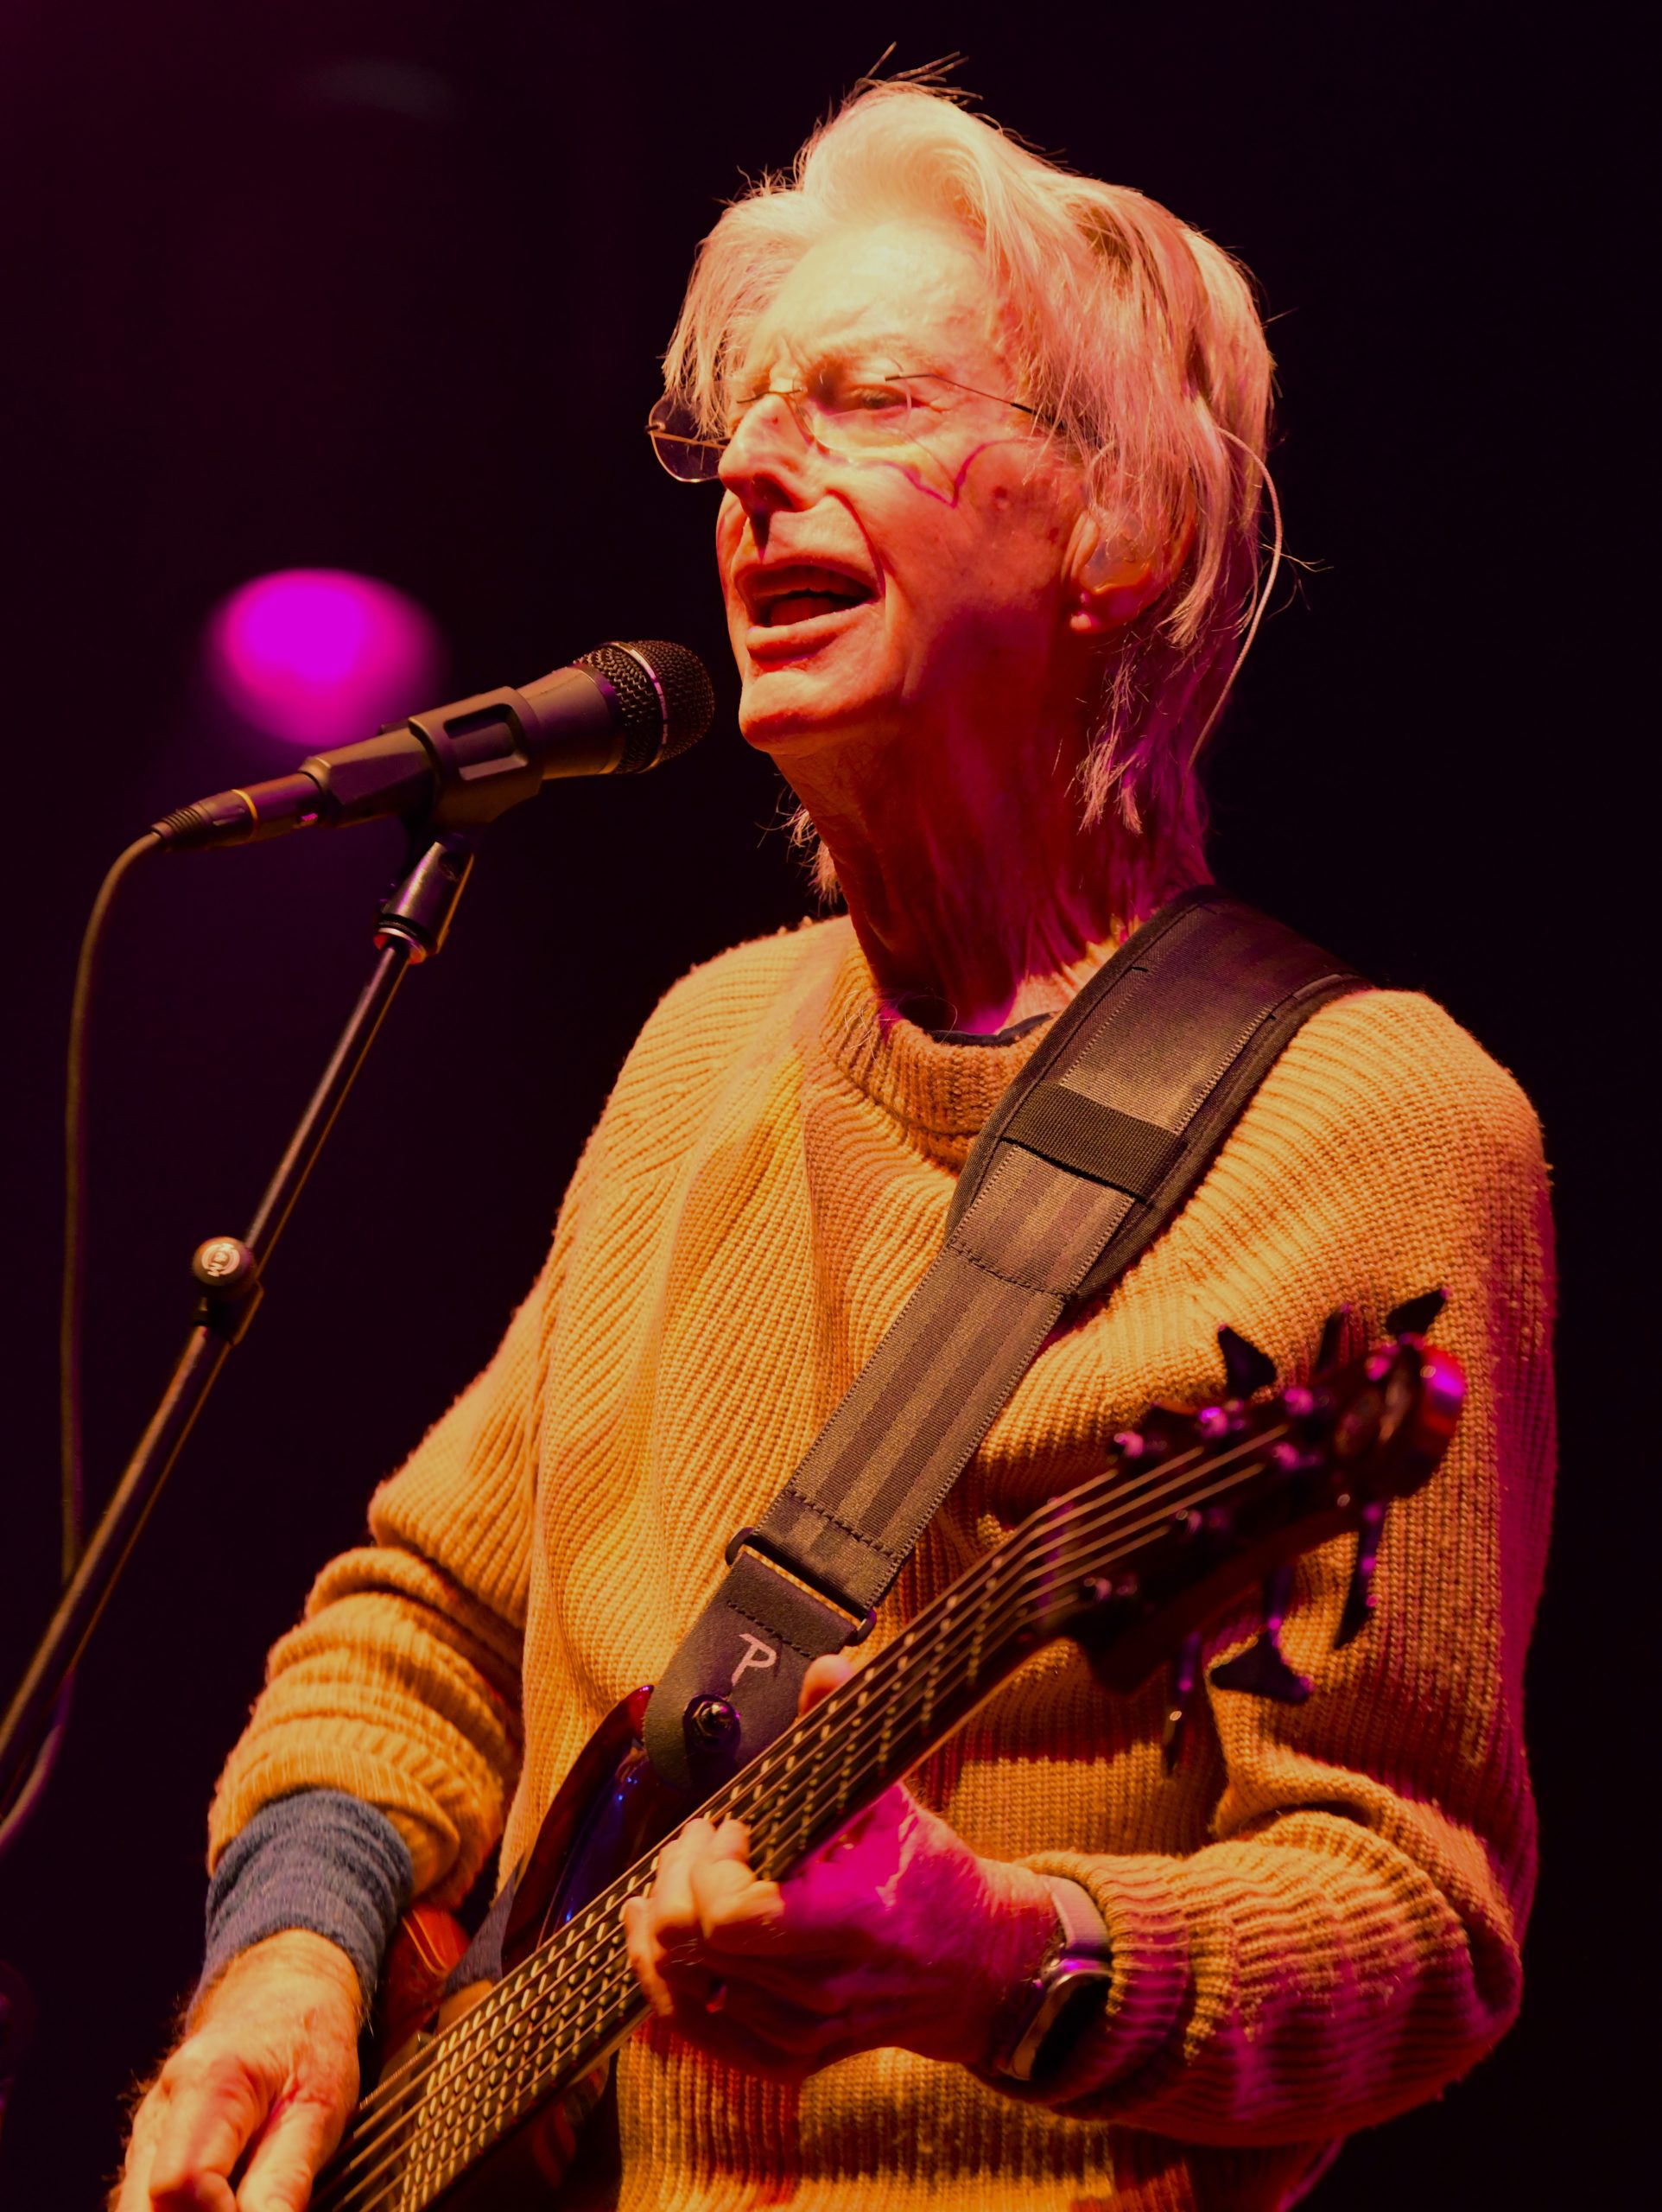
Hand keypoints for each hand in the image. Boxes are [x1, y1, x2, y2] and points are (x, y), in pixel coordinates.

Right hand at [113, 1929, 360, 2211]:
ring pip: (137, 2210)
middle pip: (143, 2207)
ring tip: (238, 2204)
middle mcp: (160, 2111)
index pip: (180, 2185)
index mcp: (207, 2085)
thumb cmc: (308, 2042)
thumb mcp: (321, 2106)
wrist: (283, 1995)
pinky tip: (221, 2206)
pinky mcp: (147, 2154)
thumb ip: (287, 2179)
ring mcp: (146, 2134)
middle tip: (247, 2210)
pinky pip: (145, 2205)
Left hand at [621, 1656, 1056, 2081]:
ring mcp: (800, 2033)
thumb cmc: (932, 1880)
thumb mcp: (896, 1799)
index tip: (736, 1825)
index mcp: (847, 1923)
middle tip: (698, 1839)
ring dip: (662, 1927)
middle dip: (677, 1878)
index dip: (712, 1864)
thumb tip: (827, 1666)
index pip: (729, 1916)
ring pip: (683, 1989)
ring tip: (671, 1880)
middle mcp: (818, 1990)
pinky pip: (698, 2032)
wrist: (977, 1969)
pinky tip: (662, 1943)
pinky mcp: (787, 2057)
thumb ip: (848, 1732)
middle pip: (692, 1946)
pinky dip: (669, 1984)